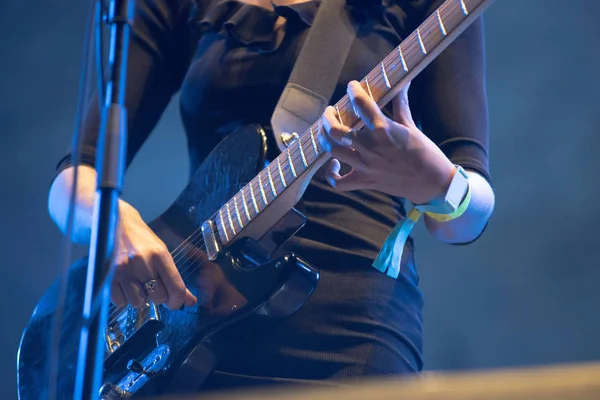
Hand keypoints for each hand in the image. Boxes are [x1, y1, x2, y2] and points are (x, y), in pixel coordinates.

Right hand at [111, 203, 196, 309]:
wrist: (115, 224)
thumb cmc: (142, 241)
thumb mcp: (162, 254)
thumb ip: (175, 279)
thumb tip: (190, 302)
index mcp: (160, 255)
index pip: (176, 289)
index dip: (177, 301)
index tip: (174, 302)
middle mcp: (142, 262)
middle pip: (158, 298)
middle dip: (157, 296)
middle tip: (151, 284)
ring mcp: (123, 269)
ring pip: (138, 303)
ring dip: (139, 298)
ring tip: (136, 282)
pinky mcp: (107, 276)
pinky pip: (120, 302)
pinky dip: (123, 298)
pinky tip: (123, 284)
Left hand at [321, 81, 454, 204]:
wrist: (432, 183)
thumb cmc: (425, 153)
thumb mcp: (411, 126)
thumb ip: (400, 105)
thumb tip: (403, 83)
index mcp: (383, 130)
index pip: (362, 104)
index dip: (354, 91)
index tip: (352, 86)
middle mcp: (370, 147)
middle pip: (336, 130)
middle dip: (328, 117)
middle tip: (330, 111)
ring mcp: (365, 166)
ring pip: (332, 150)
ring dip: (324, 138)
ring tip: (325, 130)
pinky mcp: (364, 181)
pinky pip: (339, 182)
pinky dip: (332, 174)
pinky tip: (334, 163)